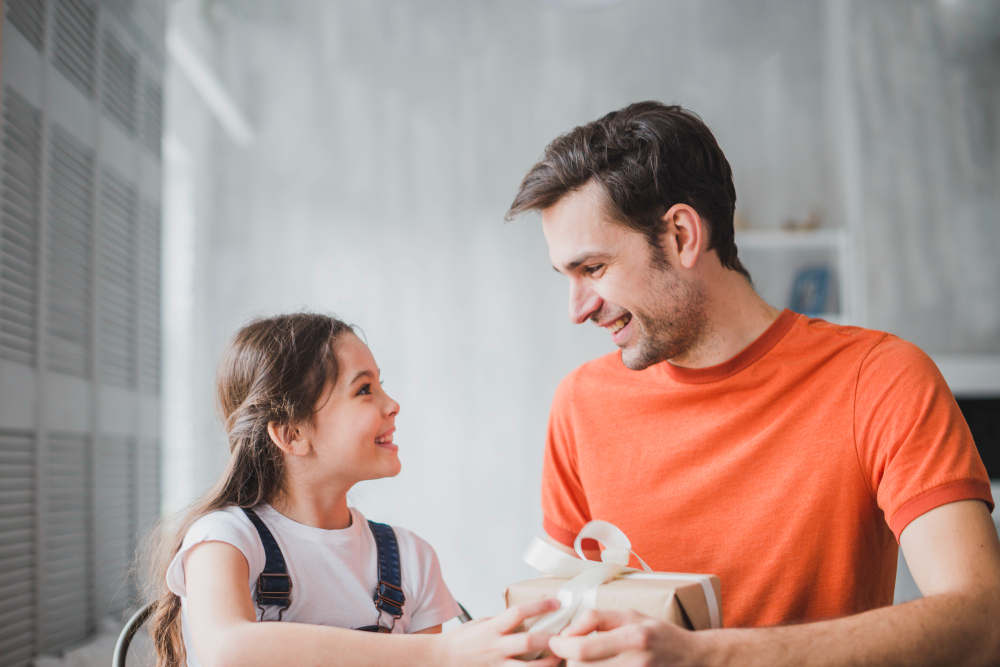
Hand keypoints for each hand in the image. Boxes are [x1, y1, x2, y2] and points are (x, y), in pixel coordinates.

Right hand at [437, 599, 562, 666]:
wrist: (441, 659)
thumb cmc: (462, 640)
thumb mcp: (483, 624)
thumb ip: (503, 623)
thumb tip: (526, 618)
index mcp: (493, 628)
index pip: (519, 612)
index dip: (540, 606)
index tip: (557, 603)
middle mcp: (496, 647)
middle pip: (528, 642)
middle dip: (550, 639)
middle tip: (567, 636)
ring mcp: (497, 665)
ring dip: (548, 664)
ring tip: (561, 658)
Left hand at [548, 609, 707, 665]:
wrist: (692, 658)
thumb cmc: (658, 633)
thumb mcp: (630, 615)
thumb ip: (597, 619)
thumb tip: (569, 631)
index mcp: (632, 638)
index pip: (581, 649)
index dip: (561, 646)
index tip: (556, 641)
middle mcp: (635, 663)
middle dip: (569, 659)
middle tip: (572, 650)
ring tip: (587, 659)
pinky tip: (599, 666)